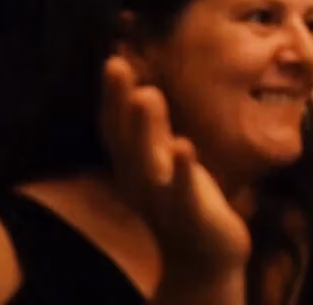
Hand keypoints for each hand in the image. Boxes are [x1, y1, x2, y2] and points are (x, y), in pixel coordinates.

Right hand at [101, 55, 250, 286]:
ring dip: (146, 129)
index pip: (114, 124)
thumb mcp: (161, 158)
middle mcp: (138, 179)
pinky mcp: (190, 213)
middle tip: (115, 64)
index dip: (110, 93)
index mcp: (131, 164)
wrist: (202, 257)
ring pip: (147, 162)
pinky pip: (183, 189)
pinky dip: (181, 168)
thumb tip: (141, 83)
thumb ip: (152, 125)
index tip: (112, 55)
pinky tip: (184, 145)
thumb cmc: (181, 198)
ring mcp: (161, 197)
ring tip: (147, 94)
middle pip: (123, 138)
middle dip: (118, 101)